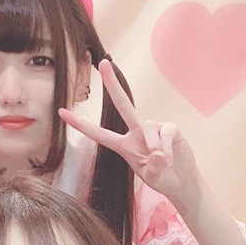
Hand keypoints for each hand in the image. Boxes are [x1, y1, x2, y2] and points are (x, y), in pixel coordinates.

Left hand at [57, 59, 200, 203]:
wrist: (183, 182)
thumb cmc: (163, 180)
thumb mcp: (153, 178)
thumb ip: (152, 168)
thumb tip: (157, 152)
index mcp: (124, 146)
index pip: (99, 134)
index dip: (80, 125)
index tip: (62, 113)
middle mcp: (136, 133)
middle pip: (122, 104)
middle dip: (113, 84)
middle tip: (103, 63)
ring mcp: (154, 128)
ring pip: (148, 125)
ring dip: (155, 146)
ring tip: (163, 162)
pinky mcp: (170, 128)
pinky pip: (165, 132)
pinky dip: (167, 147)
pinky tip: (170, 159)